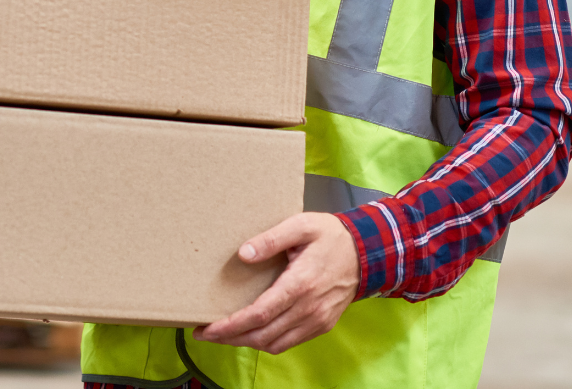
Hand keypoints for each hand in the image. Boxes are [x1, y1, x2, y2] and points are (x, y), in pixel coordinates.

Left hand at [193, 212, 358, 354]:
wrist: (366, 252)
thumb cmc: (331, 236)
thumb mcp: (301, 225)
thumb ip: (271, 239)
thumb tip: (243, 254)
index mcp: (300, 284)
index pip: (258, 315)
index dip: (230, 326)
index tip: (207, 328)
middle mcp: (308, 309)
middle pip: (262, 335)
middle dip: (230, 338)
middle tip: (205, 333)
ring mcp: (317, 321)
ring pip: (274, 344)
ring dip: (246, 343)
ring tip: (224, 334)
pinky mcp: (322, 325)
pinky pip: (289, 343)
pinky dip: (267, 342)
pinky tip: (252, 333)